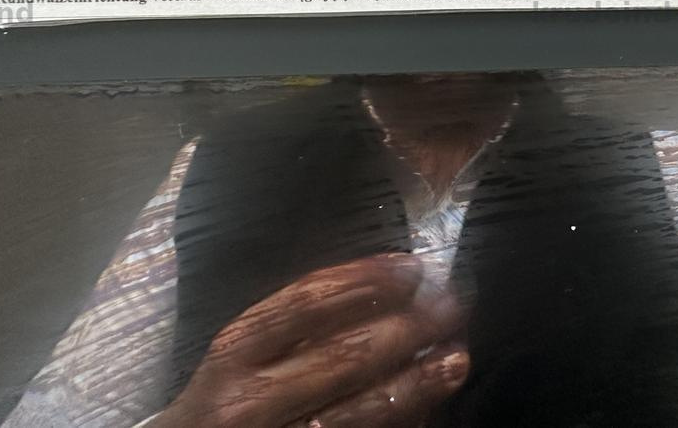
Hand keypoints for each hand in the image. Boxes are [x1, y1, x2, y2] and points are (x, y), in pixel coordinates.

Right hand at [154, 254, 468, 427]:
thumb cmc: (221, 400)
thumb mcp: (238, 353)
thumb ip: (291, 326)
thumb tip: (379, 289)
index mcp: (236, 350)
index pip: (309, 303)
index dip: (368, 281)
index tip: (414, 266)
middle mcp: (251, 397)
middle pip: (343, 355)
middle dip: (407, 327)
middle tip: (451, 306)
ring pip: (359, 409)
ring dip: (416, 383)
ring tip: (456, 360)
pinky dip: (398, 423)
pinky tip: (429, 410)